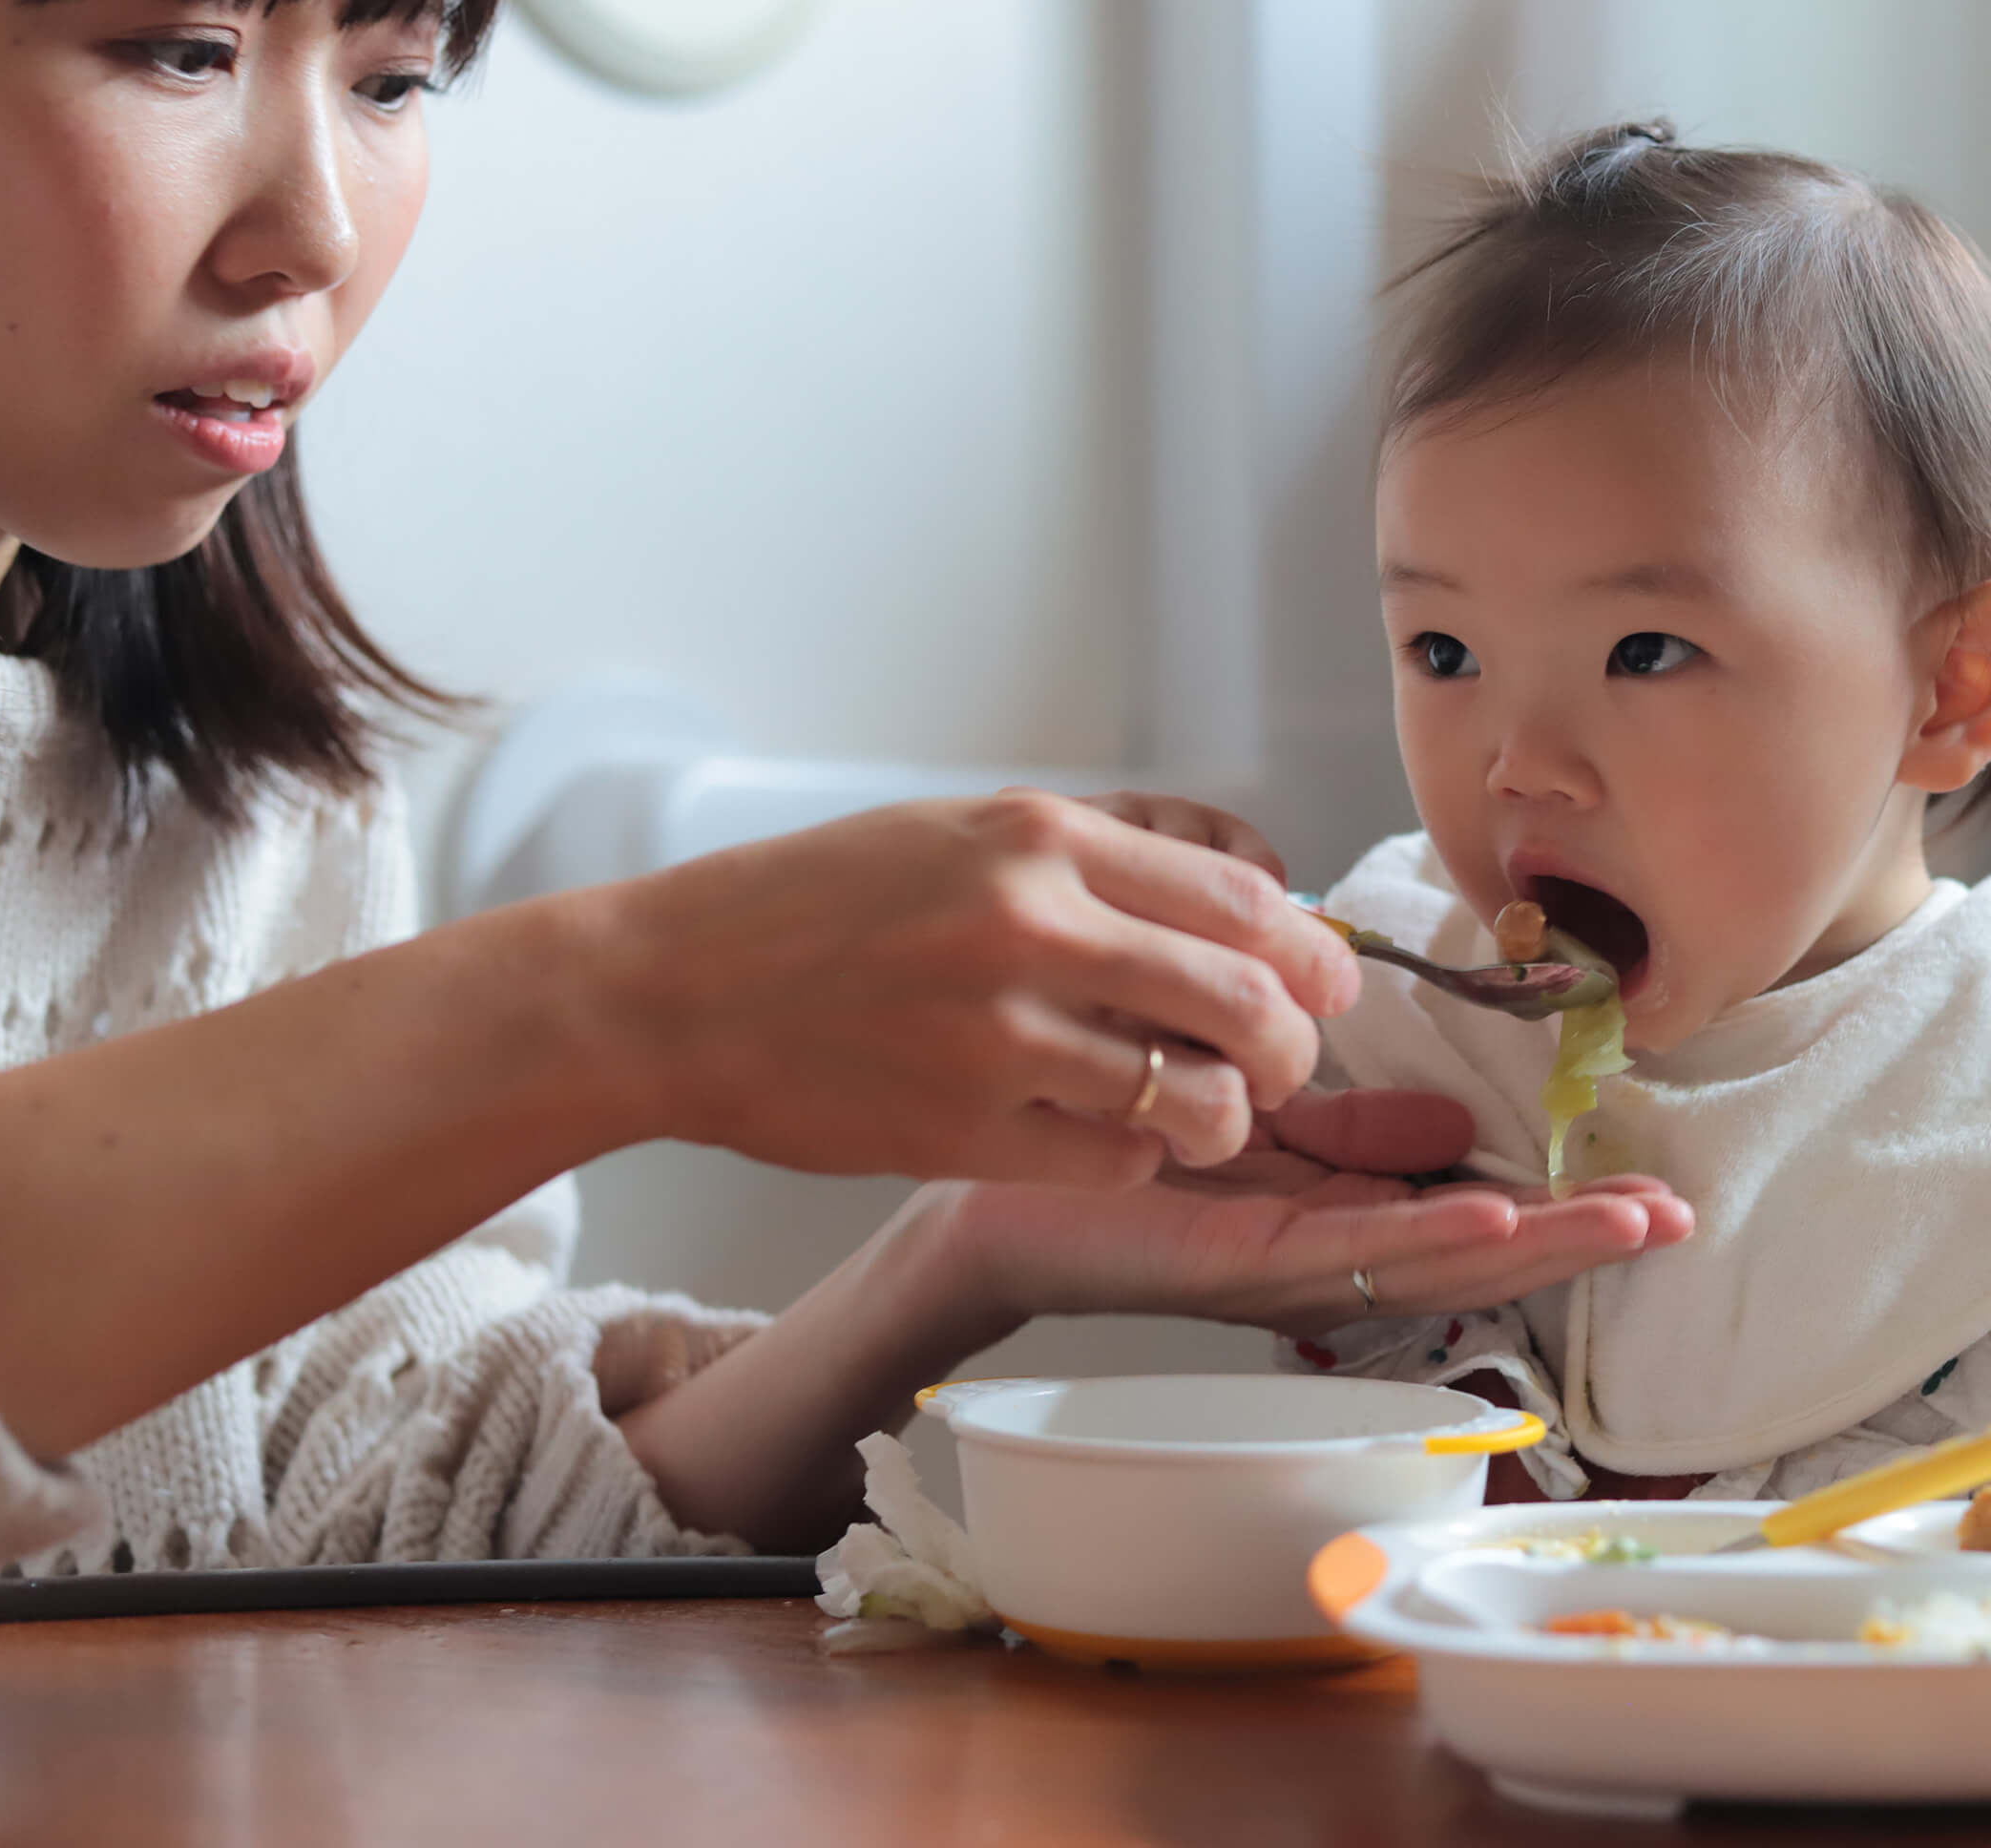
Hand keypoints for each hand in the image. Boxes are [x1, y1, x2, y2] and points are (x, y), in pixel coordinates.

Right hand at [582, 790, 1358, 1184]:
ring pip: (1196, 1094)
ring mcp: (999, 1033)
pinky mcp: (965, 1129)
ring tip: (1206, 1113)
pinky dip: (1137, 1158)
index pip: (1241, 896)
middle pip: (1246, 997)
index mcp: (1039, 837)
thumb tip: (1249, 885)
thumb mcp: (960, 831)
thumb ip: (1103, 851)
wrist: (668, 991)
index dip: (1308, 951)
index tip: (1322, 979)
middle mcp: (1031, 925)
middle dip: (1293, 1044)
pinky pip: (1117, 1159)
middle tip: (1287, 1064)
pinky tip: (1110, 1139)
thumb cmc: (811, 908)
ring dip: (1224, 1114)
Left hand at [938, 1088, 1694, 1336]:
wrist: (982, 1184)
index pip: (1469, 1221)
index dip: (1563, 1212)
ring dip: (1531, 1248)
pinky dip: (1420, 1238)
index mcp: (1336, 1220)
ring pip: (1427, 1266)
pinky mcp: (1227, 1263)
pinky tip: (1490, 1221)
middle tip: (1674, 1221)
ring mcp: (1279, 1270)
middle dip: (1576, 1240)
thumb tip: (1453, 1122)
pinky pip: (1338, 1254)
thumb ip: (1351, 1126)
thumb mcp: (1261, 1117)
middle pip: (1471, 1256)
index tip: (1654, 1195)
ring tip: (1621, 1224)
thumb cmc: (1116, 1143)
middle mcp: (1321, 1260)